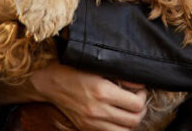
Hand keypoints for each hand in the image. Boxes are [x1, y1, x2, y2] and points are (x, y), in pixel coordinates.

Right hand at [30, 61, 147, 130]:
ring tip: (128, 110)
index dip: (143, 97)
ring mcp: (91, 123)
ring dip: (130, 122)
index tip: (139, 90)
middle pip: (134, 120)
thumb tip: (140, 84)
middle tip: (136, 100)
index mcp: (102, 91)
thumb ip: (121, 75)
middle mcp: (98, 110)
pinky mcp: (86, 128)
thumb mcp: (97, 66)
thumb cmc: (73, 70)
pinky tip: (116, 117)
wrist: (49, 84)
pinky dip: (118, 129)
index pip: (136, 104)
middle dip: (140, 110)